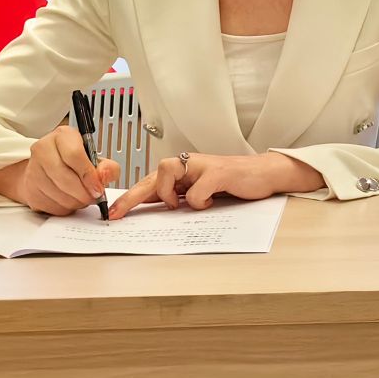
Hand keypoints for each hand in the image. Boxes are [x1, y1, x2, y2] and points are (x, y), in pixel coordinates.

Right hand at [0, 126, 119, 214]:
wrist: (46, 168)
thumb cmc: (73, 162)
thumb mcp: (94, 158)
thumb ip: (107, 167)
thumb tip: (105, 176)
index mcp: (62, 136)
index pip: (74, 155)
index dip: (89, 176)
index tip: (98, 188)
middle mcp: (43, 149)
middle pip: (65, 178)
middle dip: (83, 193)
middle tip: (93, 197)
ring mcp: (33, 169)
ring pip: (58, 195)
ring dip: (75, 202)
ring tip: (81, 197)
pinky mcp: (29, 189)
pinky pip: (50, 206)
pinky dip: (64, 208)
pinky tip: (68, 200)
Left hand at [108, 151, 324, 217]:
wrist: (265, 174)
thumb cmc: (234, 184)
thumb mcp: (202, 192)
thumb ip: (181, 197)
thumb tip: (155, 209)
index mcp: (183, 171)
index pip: (150, 182)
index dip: (129, 197)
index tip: (113, 213)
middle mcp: (189, 164)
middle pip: (151, 175)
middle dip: (132, 196)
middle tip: (117, 213)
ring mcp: (202, 165)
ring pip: (166, 171)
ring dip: (168, 193)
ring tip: (179, 204)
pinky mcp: (218, 171)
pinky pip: (196, 189)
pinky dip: (199, 201)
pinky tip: (210, 201)